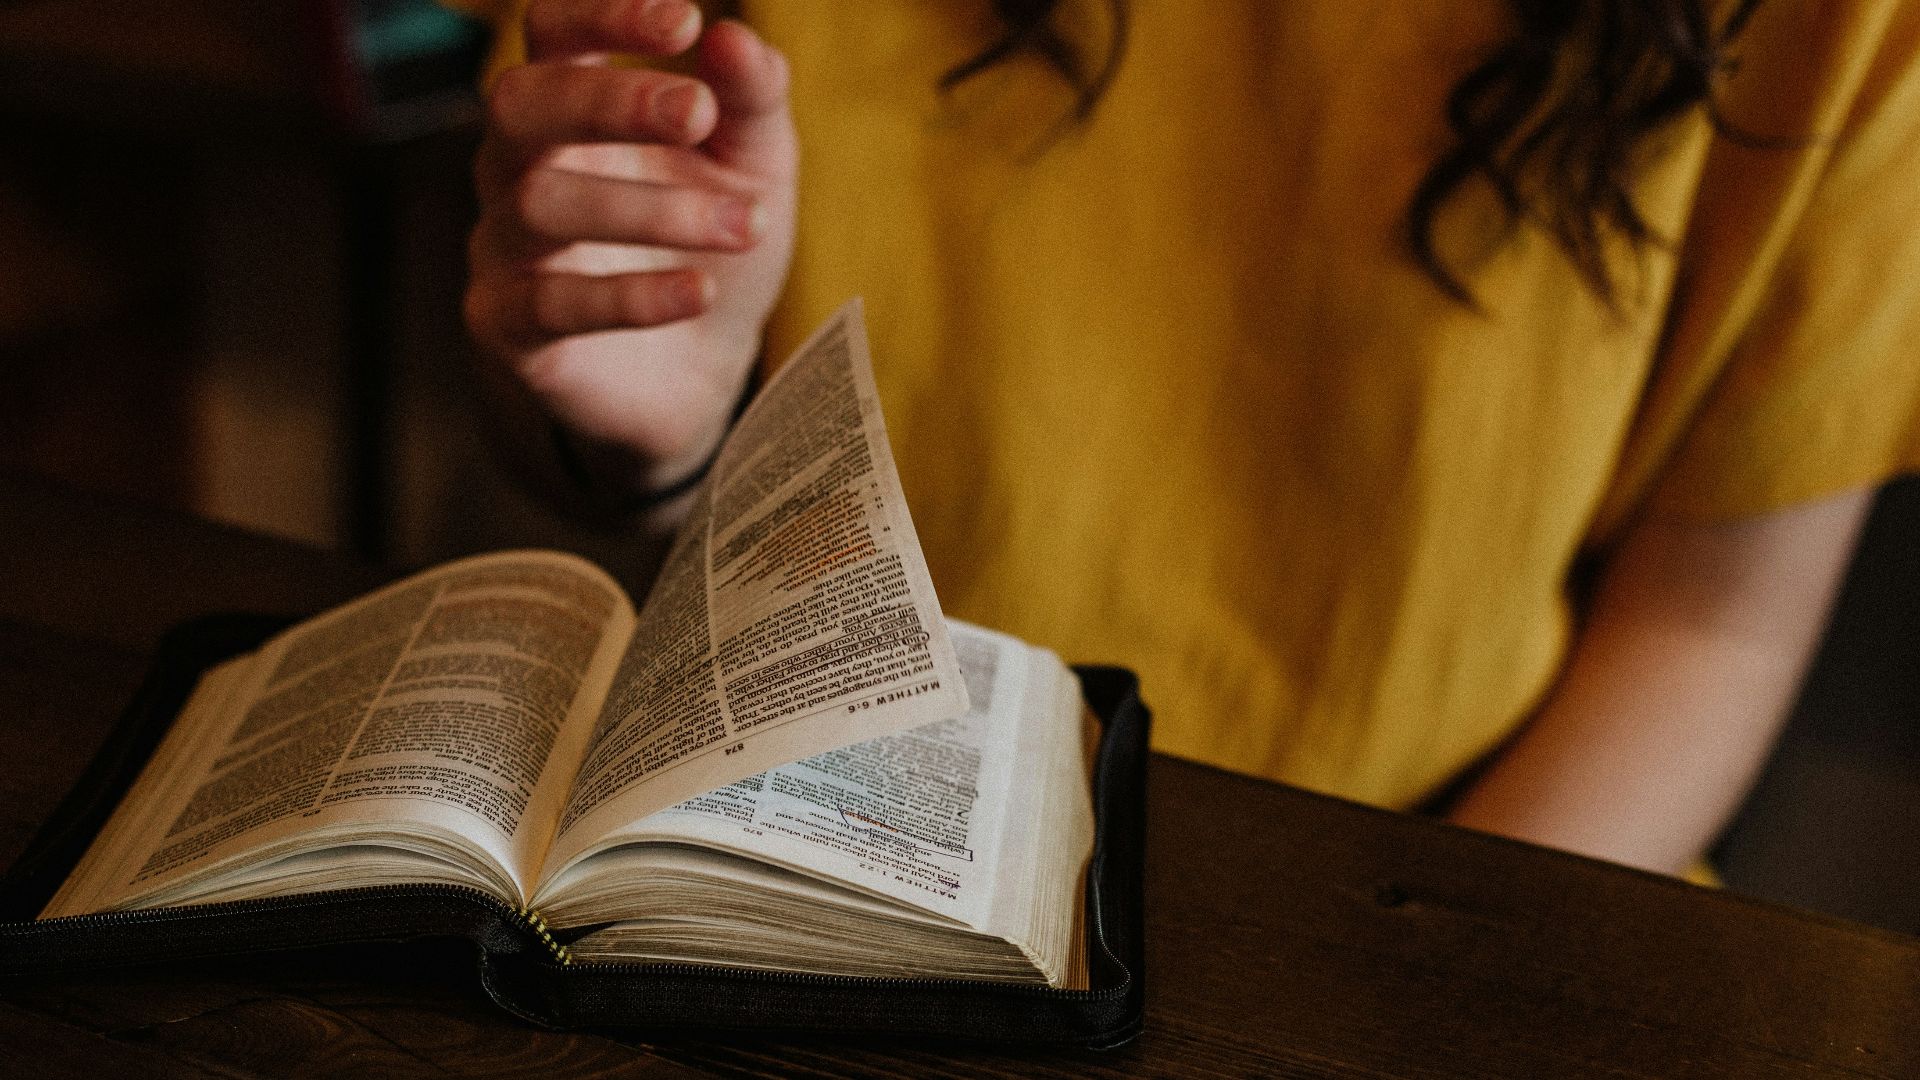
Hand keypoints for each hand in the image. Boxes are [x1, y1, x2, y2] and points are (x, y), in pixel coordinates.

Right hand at [465, 0, 796, 493]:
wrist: (701, 369)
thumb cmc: (711, 240)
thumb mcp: (754, 165)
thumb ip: (752, 100)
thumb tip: (735, 38)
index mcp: (569, 104)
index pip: (552, 31)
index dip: (602, 14)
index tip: (684, 19)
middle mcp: (517, 164)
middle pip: (520, 105)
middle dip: (609, 102)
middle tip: (697, 114)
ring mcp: (503, 246)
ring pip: (541, 206)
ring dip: (650, 210)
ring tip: (743, 225)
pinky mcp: (507, 327)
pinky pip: (550, 305)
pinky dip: (631, 296)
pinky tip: (700, 290)